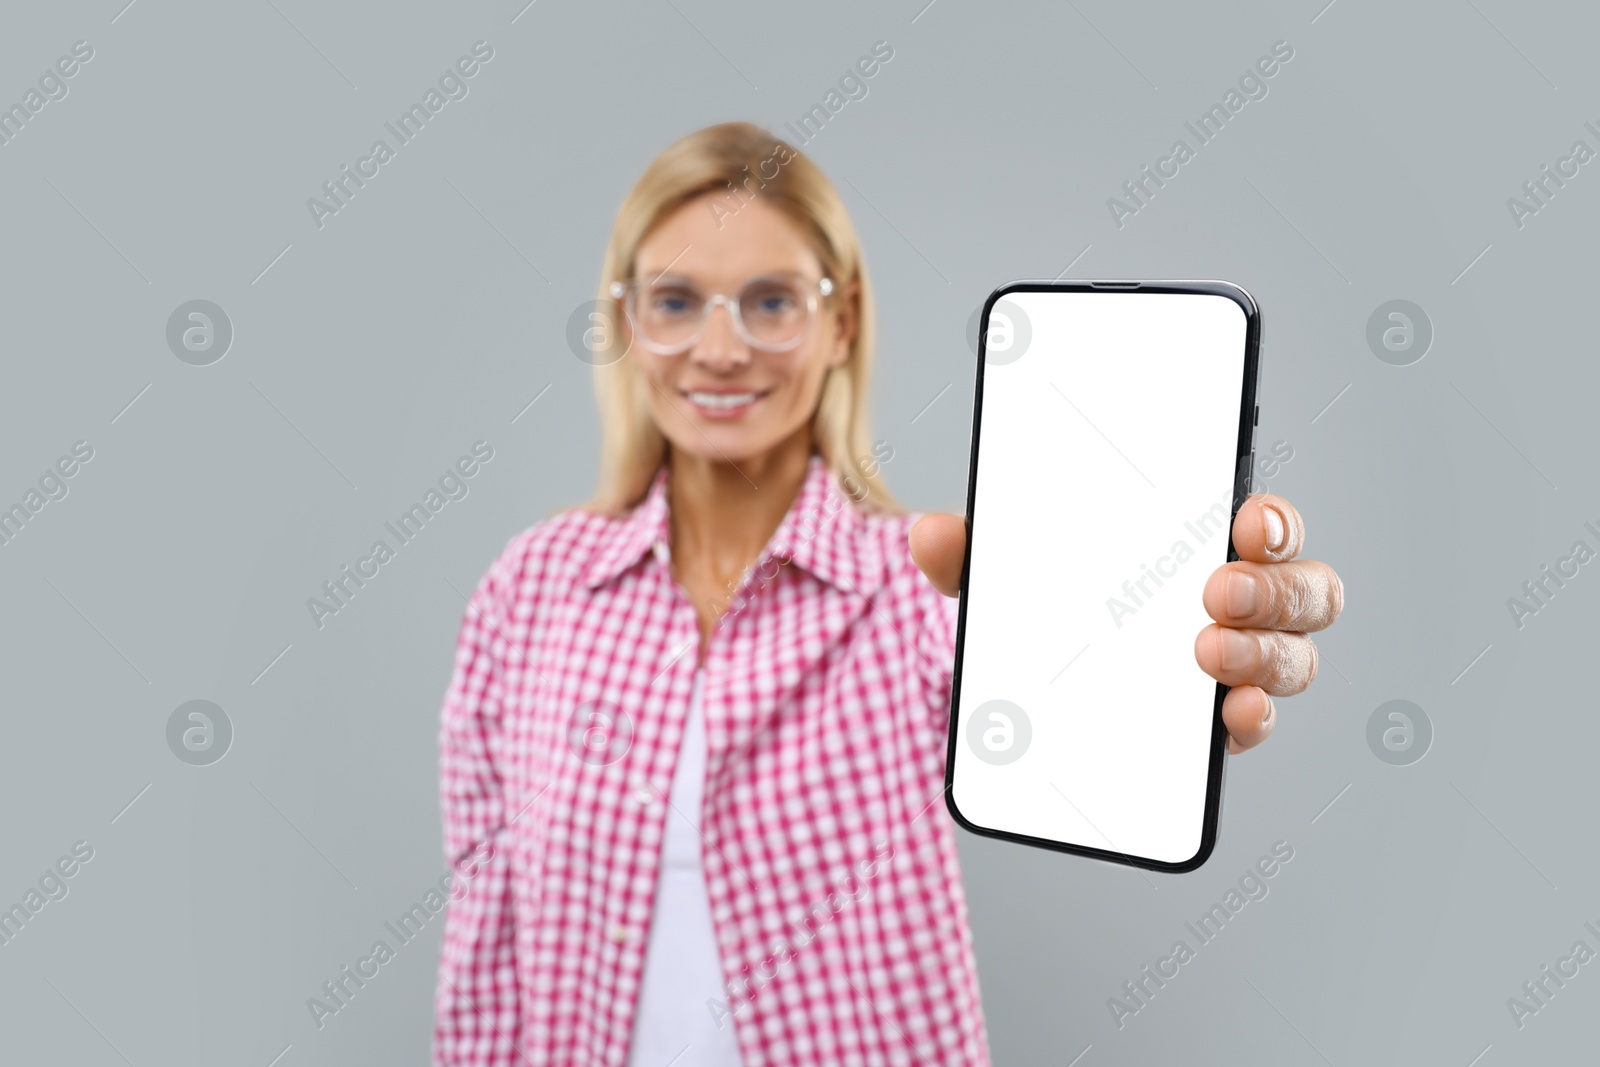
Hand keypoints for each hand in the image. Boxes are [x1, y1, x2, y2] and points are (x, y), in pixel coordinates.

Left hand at [908, 494, 1343, 755]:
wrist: (1031, 684)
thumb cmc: (1050, 601)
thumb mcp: (1010, 572)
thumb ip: (974, 552)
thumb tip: (928, 535)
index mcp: (1199, 546)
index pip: (1266, 524)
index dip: (1273, 520)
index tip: (1247, 520)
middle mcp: (1237, 604)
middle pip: (1302, 590)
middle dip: (1273, 588)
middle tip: (1216, 591)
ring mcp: (1235, 667)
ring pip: (1293, 657)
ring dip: (1264, 654)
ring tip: (1209, 654)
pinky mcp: (1214, 727)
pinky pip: (1254, 721)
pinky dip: (1253, 719)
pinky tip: (1230, 716)